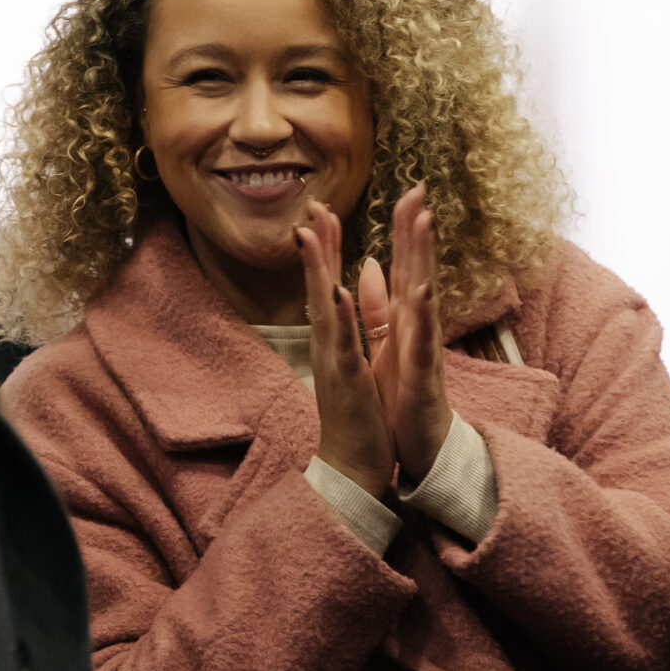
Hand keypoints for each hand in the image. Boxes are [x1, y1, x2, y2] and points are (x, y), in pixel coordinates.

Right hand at [297, 201, 395, 495]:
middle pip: (318, 285)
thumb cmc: (357, 414)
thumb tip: (346, 287)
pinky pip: (343, 344)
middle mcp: (328, 343)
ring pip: (324, 307)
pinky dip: (340, 317)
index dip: (325, 245)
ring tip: (312, 234)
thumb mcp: (355, 361)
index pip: (327, 282)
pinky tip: (339, 291)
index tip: (322, 208)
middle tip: (313, 205)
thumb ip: (351, 322)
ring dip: (320, 269)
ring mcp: (334, 360)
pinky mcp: (347, 380)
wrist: (353, 464)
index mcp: (335, 337)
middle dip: (318, 245)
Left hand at [356, 185, 451, 485]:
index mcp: (404, 318)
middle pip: (418, 268)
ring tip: (424, 222)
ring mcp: (423, 347)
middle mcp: (417, 326)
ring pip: (425, 294)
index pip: (405, 264)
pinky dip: (422, 315)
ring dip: (425, 258)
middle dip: (417, 230)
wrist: (418, 446)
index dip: (404, 229)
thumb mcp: (385, 342)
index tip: (405, 191)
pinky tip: (422, 290)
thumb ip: (379, 303)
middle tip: (418, 189)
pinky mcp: (423, 372)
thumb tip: (369, 266)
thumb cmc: (402, 396)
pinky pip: (422, 340)